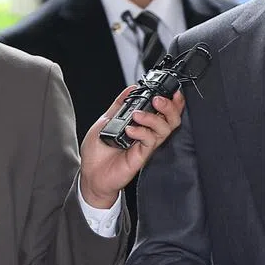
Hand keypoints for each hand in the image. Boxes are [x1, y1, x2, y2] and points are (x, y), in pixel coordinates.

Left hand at [78, 85, 185, 207]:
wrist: (91, 175)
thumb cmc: (98, 153)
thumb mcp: (105, 121)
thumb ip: (119, 105)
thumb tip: (130, 89)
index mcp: (142, 124)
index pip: (164, 111)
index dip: (172, 101)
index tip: (171, 91)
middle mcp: (147, 134)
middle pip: (172, 119)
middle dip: (170, 107)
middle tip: (157, 100)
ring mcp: (145, 145)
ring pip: (165, 129)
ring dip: (153, 118)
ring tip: (137, 115)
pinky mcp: (141, 155)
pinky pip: (150, 141)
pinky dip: (141, 132)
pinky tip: (129, 130)